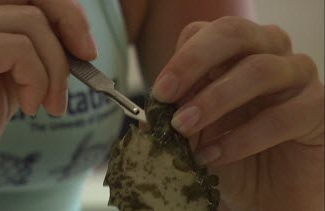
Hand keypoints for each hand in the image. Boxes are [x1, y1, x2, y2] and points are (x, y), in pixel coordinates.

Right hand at [0, 0, 96, 163]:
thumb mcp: (17, 79)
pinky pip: (17, 49)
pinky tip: (29, 106)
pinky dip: (35, 81)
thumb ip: (39, 56)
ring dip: (54, 71)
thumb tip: (80, 46)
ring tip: (49, 104)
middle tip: (87, 57)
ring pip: (32, 23)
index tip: (86, 48)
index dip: (65, 11)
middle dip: (70, 23)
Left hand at [152, 17, 323, 210]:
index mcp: (234, 52)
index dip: (180, 58)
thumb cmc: (228, 152)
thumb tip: (151, 109)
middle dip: (194, 62)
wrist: (264, 191)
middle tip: (167, 96)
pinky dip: (242, 137)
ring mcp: (296, 76)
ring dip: (215, 99)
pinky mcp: (317, 108)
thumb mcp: (194, 131)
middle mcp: (268, 52)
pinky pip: (282, 115)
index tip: (160, 92)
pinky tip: (215, 155)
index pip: (204, 33)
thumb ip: (176, 112)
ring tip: (184, 128)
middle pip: (233, 33)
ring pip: (258, 69)